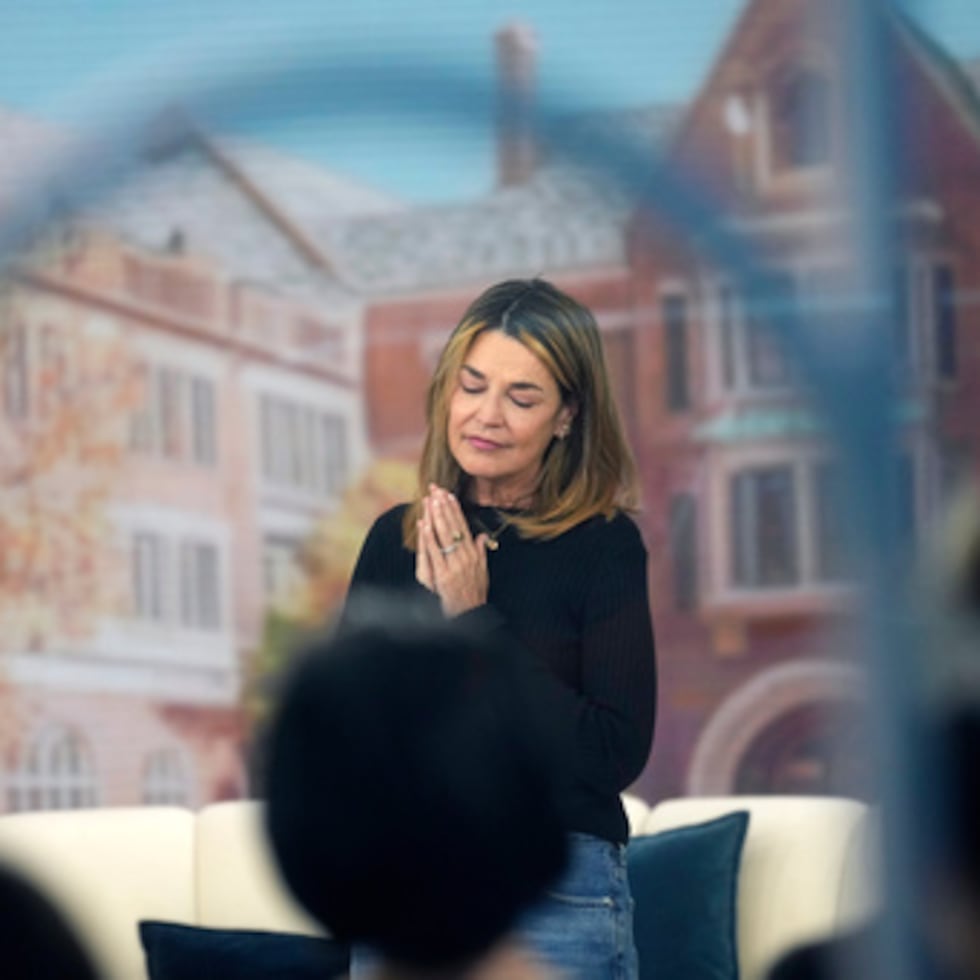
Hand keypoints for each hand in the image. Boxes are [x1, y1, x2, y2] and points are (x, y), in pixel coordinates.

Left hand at [415, 484, 488, 616]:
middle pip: (453, 526)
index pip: (463, 525)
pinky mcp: (444, 575)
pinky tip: (424, 524)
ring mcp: (455, 565)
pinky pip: (435, 552)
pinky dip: (429, 537)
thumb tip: (482, 537)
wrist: (471, 616)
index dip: (454, 509)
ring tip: (430, 499)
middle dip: (443, 506)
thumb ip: (482, 552)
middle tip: (436, 489)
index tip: (448, 494)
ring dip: (436, 516)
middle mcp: (466, 556)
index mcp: (474, 554)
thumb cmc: (475, 595)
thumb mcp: (483, 572)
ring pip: (444, 535)